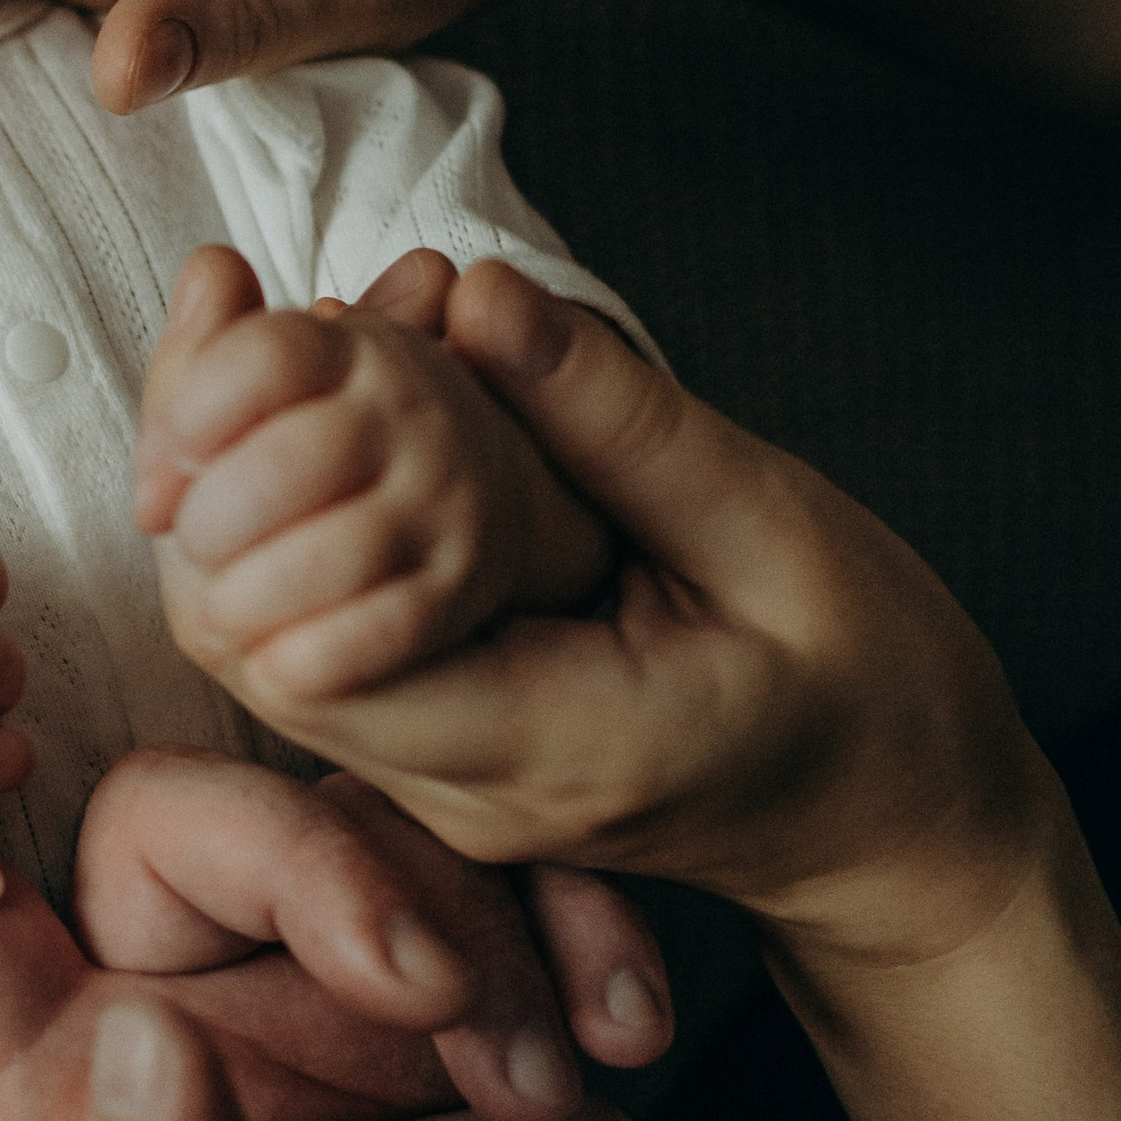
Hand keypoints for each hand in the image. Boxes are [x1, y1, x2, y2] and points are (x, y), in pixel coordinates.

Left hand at [0, 753, 840, 1120]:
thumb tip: (129, 1038)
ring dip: (471, 919)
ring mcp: (336, 1018)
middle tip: (435, 995)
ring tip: (543, 1095)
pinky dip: (570, 909)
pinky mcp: (483, 997)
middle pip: (164, 824)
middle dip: (314, 864)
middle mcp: (185, 1058)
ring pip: (343, 818)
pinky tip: (626, 1032)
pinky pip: (492, 853)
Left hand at [153, 256, 1052, 969]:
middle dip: (219, 470)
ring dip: (249, 487)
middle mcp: (465, 790)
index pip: (309, 652)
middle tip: (229, 302)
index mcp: (548, 745)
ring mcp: (445, 783)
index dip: (247, 492)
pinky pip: (326, 640)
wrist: (901, 824)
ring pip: (267, 642)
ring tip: (266, 326)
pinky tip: (320, 403)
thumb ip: (617, 423)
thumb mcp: (772, 530)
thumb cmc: (874, 686)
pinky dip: (301, 521)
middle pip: (251, 645)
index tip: (265, 333)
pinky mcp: (447, 750)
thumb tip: (477, 296)